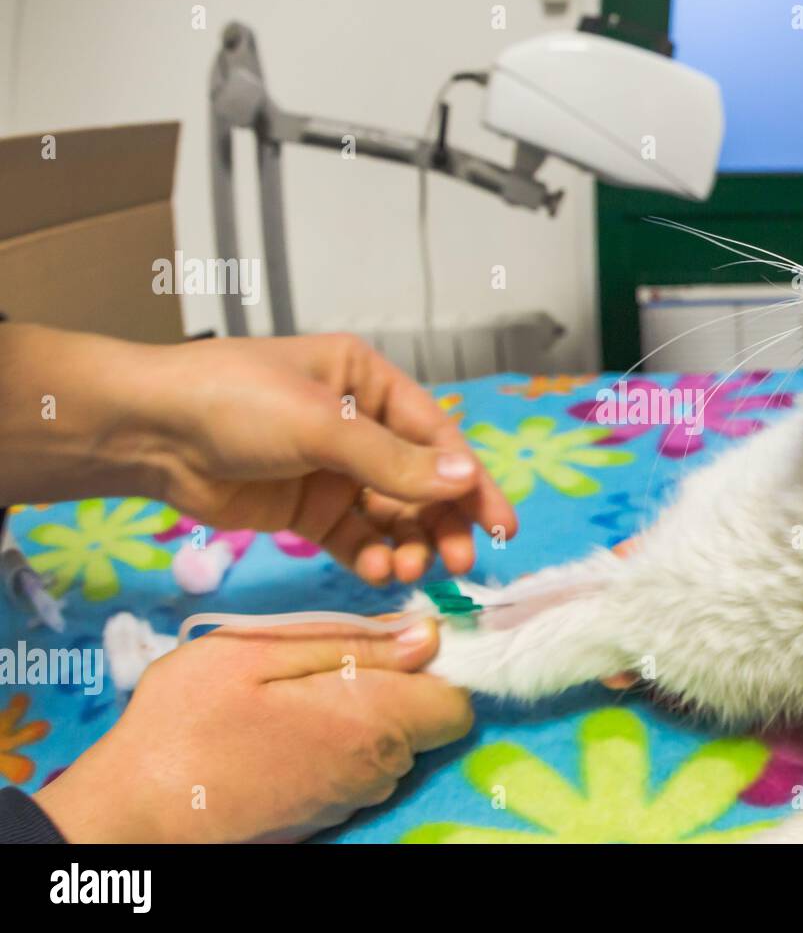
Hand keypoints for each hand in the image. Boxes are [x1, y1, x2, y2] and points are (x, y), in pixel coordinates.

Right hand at [35, 616, 469, 841]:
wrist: (135, 812)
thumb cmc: (190, 719)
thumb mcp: (260, 651)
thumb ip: (353, 641)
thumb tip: (428, 634)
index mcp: (372, 723)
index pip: (457, 702)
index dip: (438, 669)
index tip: (399, 643)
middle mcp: (377, 770)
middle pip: (425, 720)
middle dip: (397, 686)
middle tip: (328, 661)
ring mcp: (352, 798)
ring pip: (392, 745)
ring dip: (364, 714)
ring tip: (297, 695)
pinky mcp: (326, 815)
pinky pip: (358, 768)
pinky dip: (339, 744)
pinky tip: (286, 730)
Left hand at [147, 333, 516, 581]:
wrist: (148, 434)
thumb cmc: (235, 402)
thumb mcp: (321, 425)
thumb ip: (394, 460)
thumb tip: (465, 480)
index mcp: (367, 384)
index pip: (435, 437)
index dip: (470, 481)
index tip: (500, 525)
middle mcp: (359, 426)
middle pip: (420, 482)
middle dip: (443, 523)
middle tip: (462, 564)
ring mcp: (334, 471)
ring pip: (392, 516)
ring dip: (409, 544)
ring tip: (410, 571)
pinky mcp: (308, 512)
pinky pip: (355, 538)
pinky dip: (371, 557)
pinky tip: (377, 572)